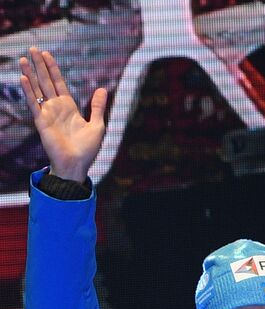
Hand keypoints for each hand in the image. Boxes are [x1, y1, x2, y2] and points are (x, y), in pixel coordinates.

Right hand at [18, 46, 107, 182]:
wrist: (76, 165)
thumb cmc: (87, 149)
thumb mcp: (98, 125)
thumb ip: (97, 106)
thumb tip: (102, 89)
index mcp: (69, 107)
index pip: (59, 83)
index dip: (53, 69)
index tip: (47, 55)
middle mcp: (56, 107)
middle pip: (46, 81)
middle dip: (40, 65)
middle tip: (32, 49)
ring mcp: (47, 113)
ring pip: (37, 89)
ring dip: (30, 73)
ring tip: (23, 59)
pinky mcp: (41, 121)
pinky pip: (33, 103)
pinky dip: (29, 90)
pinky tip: (23, 77)